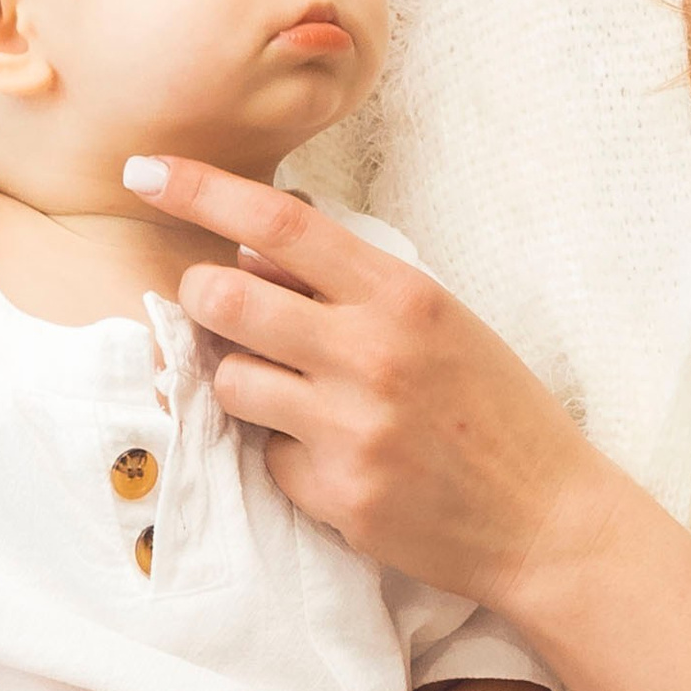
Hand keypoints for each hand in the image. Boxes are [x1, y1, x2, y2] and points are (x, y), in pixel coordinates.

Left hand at [127, 158, 604, 609]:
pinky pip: (266, 455)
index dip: (199, 190)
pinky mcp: (335, 493)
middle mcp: (371, 354)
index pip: (280, 223)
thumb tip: (249, 246)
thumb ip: (348, 283)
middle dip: (203, 297)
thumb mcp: (439, 320)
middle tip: (219, 309)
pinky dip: (287, 453)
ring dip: (244, 381)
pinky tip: (340, 459)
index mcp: (403, 295)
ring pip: (229, 381)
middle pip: (224, 298)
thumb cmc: (494, 409)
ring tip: (299, 397)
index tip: (146, 171)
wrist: (545, 520)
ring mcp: (350, 428)